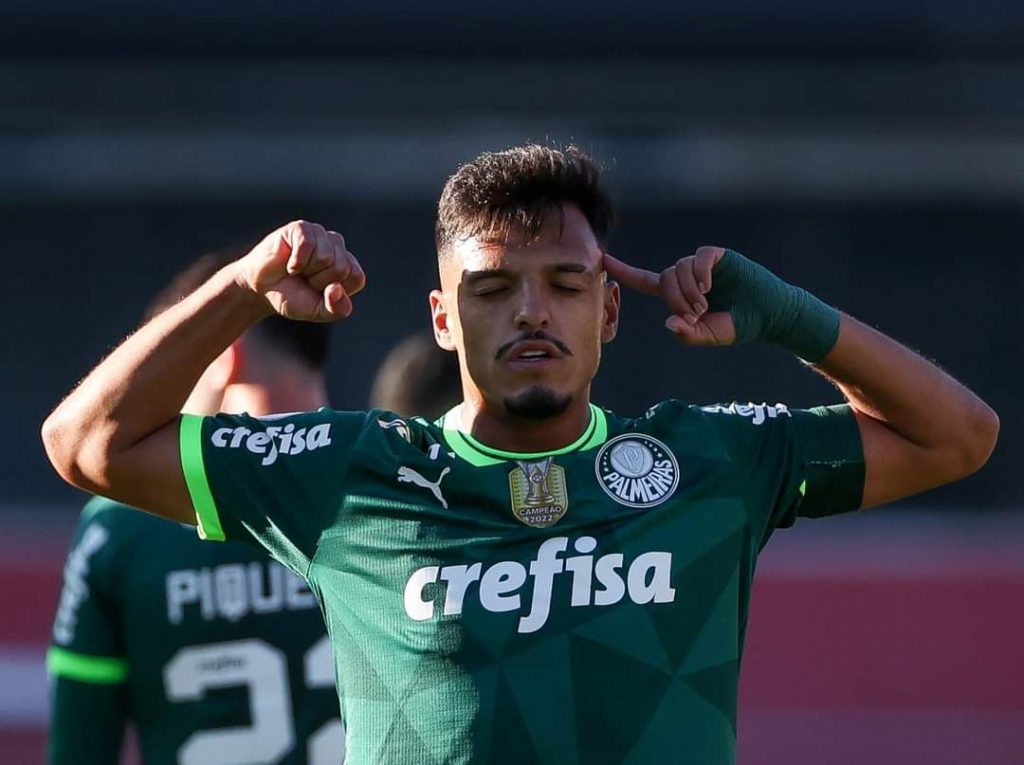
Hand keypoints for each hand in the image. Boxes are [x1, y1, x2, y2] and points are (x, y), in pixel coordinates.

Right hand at [235, 220, 365, 321]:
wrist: (260, 289)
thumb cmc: (293, 297)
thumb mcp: (319, 311)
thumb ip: (336, 308)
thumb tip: (336, 288)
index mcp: (349, 267)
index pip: (356, 278)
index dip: (334, 291)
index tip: (318, 291)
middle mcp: (337, 247)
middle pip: (341, 267)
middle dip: (319, 280)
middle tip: (304, 279)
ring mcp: (320, 235)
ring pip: (325, 256)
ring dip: (306, 270)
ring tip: (296, 269)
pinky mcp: (301, 228)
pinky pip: (307, 244)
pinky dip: (296, 261)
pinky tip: (289, 262)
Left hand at [604, 247, 736, 345]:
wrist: (768, 314)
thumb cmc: (737, 325)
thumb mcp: (708, 335)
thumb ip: (687, 334)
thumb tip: (668, 322)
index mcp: (678, 294)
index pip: (644, 280)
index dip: (624, 271)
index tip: (603, 259)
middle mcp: (687, 277)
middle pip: (665, 279)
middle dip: (676, 299)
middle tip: (696, 314)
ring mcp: (702, 266)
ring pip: (680, 269)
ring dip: (689, 290)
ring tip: (706, 305)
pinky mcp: (718, 257)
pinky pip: (699, 258)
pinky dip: (700, 273)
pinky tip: (708, 286)